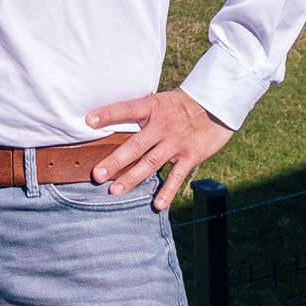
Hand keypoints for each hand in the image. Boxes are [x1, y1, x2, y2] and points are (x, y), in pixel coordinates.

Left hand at [84, 88, 234, 211]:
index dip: (108, 114)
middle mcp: (162, 126)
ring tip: (115, 191)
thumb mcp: (160, 101)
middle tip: (97, 174)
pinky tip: (157, 204)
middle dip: (115, 161)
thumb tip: (113, 128)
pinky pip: (176, 176)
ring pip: (151, 163)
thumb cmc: (181, 105)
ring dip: (132, 178)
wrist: (216, 104)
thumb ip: (141, 116)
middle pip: (135, 145)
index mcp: (152, 107)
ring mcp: (176, 142)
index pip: (127, 109)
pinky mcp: (191, 155)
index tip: (89, 121)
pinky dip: (167, 191)